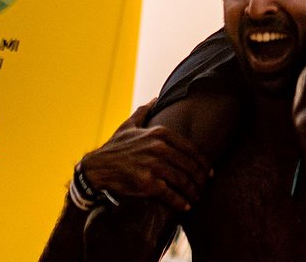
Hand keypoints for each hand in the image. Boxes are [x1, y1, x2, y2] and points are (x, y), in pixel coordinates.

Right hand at [77, 101, 208, 211]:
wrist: (96, 168)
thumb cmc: (114, 147)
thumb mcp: (129, 125)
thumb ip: (144, 111)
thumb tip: (155, 98)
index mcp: (160, 133)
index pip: (190, 149)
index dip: (203, 162)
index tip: (209, 172)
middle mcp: (159, 148)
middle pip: (189, 166)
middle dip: (200, 179)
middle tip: (204, 188)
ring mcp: (153, 165)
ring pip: (182, 180)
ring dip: (192, 192)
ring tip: (196, 198)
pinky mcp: (146, 183)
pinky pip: (170, 194)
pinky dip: (180, 202)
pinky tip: (185, 206)